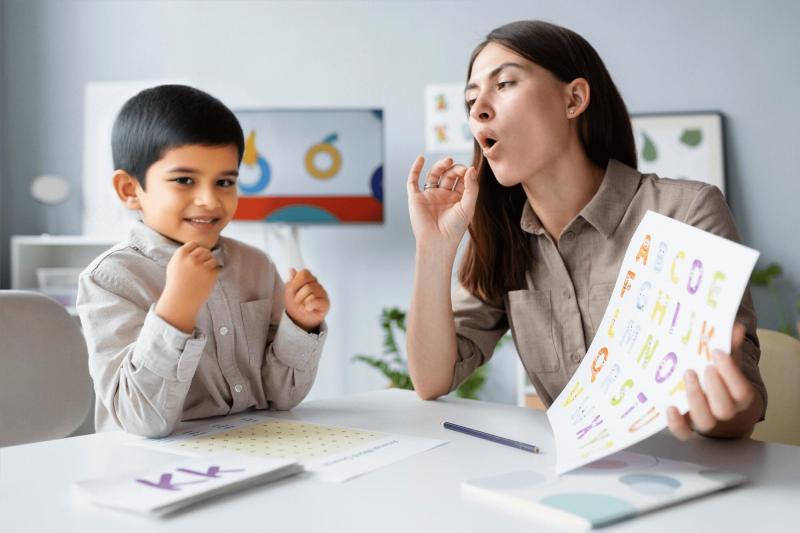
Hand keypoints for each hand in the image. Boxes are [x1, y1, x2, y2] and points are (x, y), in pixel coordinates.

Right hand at [156, 241, 219, 332]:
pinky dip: (213, 274)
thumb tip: (196, 244)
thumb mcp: (174, 265)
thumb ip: (183, 254)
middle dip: (204, 257)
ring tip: (201, 275)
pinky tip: (204, 281)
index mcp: (181, 254)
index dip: (195, 250)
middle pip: (205, 250)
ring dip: (209, 265)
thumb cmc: (176, 283)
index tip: (194, 259)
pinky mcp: (211, 274)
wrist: (180, 300)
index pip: (194, 243)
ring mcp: (202, 266)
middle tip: (200, 268)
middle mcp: (192, 259)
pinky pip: (216, 269)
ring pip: (212, 258)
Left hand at [284, 268, 328, 331]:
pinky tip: (307, 309)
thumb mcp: (288, 292)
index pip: (305, 273)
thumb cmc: (295, 304)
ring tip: (301, 306)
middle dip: (298, 295)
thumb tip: (291, 269)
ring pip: (311, 292)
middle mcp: (316, 284)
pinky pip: (315, 301)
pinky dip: (308, 306)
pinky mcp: (325, 303)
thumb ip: (291, 281)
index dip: (296, 282)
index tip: (292, 290)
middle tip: (296, 301)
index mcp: (308, 279)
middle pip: (307, 284)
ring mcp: (322, 293)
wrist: (299, 319)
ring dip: (302, 302)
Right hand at [406, 155, 478, 249]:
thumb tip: (471, 168)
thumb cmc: (454, 229)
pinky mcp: (416, 198)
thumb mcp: (468, 206)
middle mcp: (443, 196)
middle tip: (459, 169)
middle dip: (455, 169)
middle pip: (449, 175)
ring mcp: (429, 196)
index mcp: (457, 198)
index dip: (465, 173)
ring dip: (441, 166)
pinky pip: (413, 180)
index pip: (461, 180)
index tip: (469, 171)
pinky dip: (415, 169)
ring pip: (434, 174)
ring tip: (448, 161)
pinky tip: (421, 158)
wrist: (438, 242)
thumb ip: (471, 187)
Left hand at [666, 324, 760, 439]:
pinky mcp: (690, 428)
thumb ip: (732, 350)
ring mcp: (708, 423)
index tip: (717, 353)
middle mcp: (727, 414)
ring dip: (695, 399)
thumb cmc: (727, 387)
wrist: (727, 418)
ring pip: (705, 421)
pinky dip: (676, 423)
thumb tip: (735, 327)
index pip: (740, 389)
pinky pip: (684, 432)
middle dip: (713, 386)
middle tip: (702, 367)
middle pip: (723, 408)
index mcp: (742, 399)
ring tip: (687, 375)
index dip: (729, 372)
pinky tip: (669, 406)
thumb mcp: (732, 369)